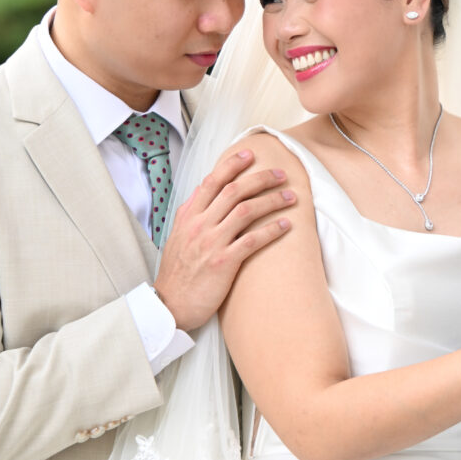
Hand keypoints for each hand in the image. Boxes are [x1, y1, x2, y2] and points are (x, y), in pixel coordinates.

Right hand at [153, 149, 295, 330]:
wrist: (170, 305)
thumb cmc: (177, 272)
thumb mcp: (177, 236)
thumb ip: (191, 212)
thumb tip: (203, 190)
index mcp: (188, 216)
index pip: (212, 181)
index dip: (232, 164)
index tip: (250, 154)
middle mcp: (200, 225)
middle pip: (234, 191)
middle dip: (261, 178)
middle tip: (281, 173)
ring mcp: (211, 243)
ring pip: (246, 211)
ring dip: (272, 200)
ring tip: (291, 196)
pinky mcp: (224, 262)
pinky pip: (252, 241)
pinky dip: (271, 230)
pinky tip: (286, 225)